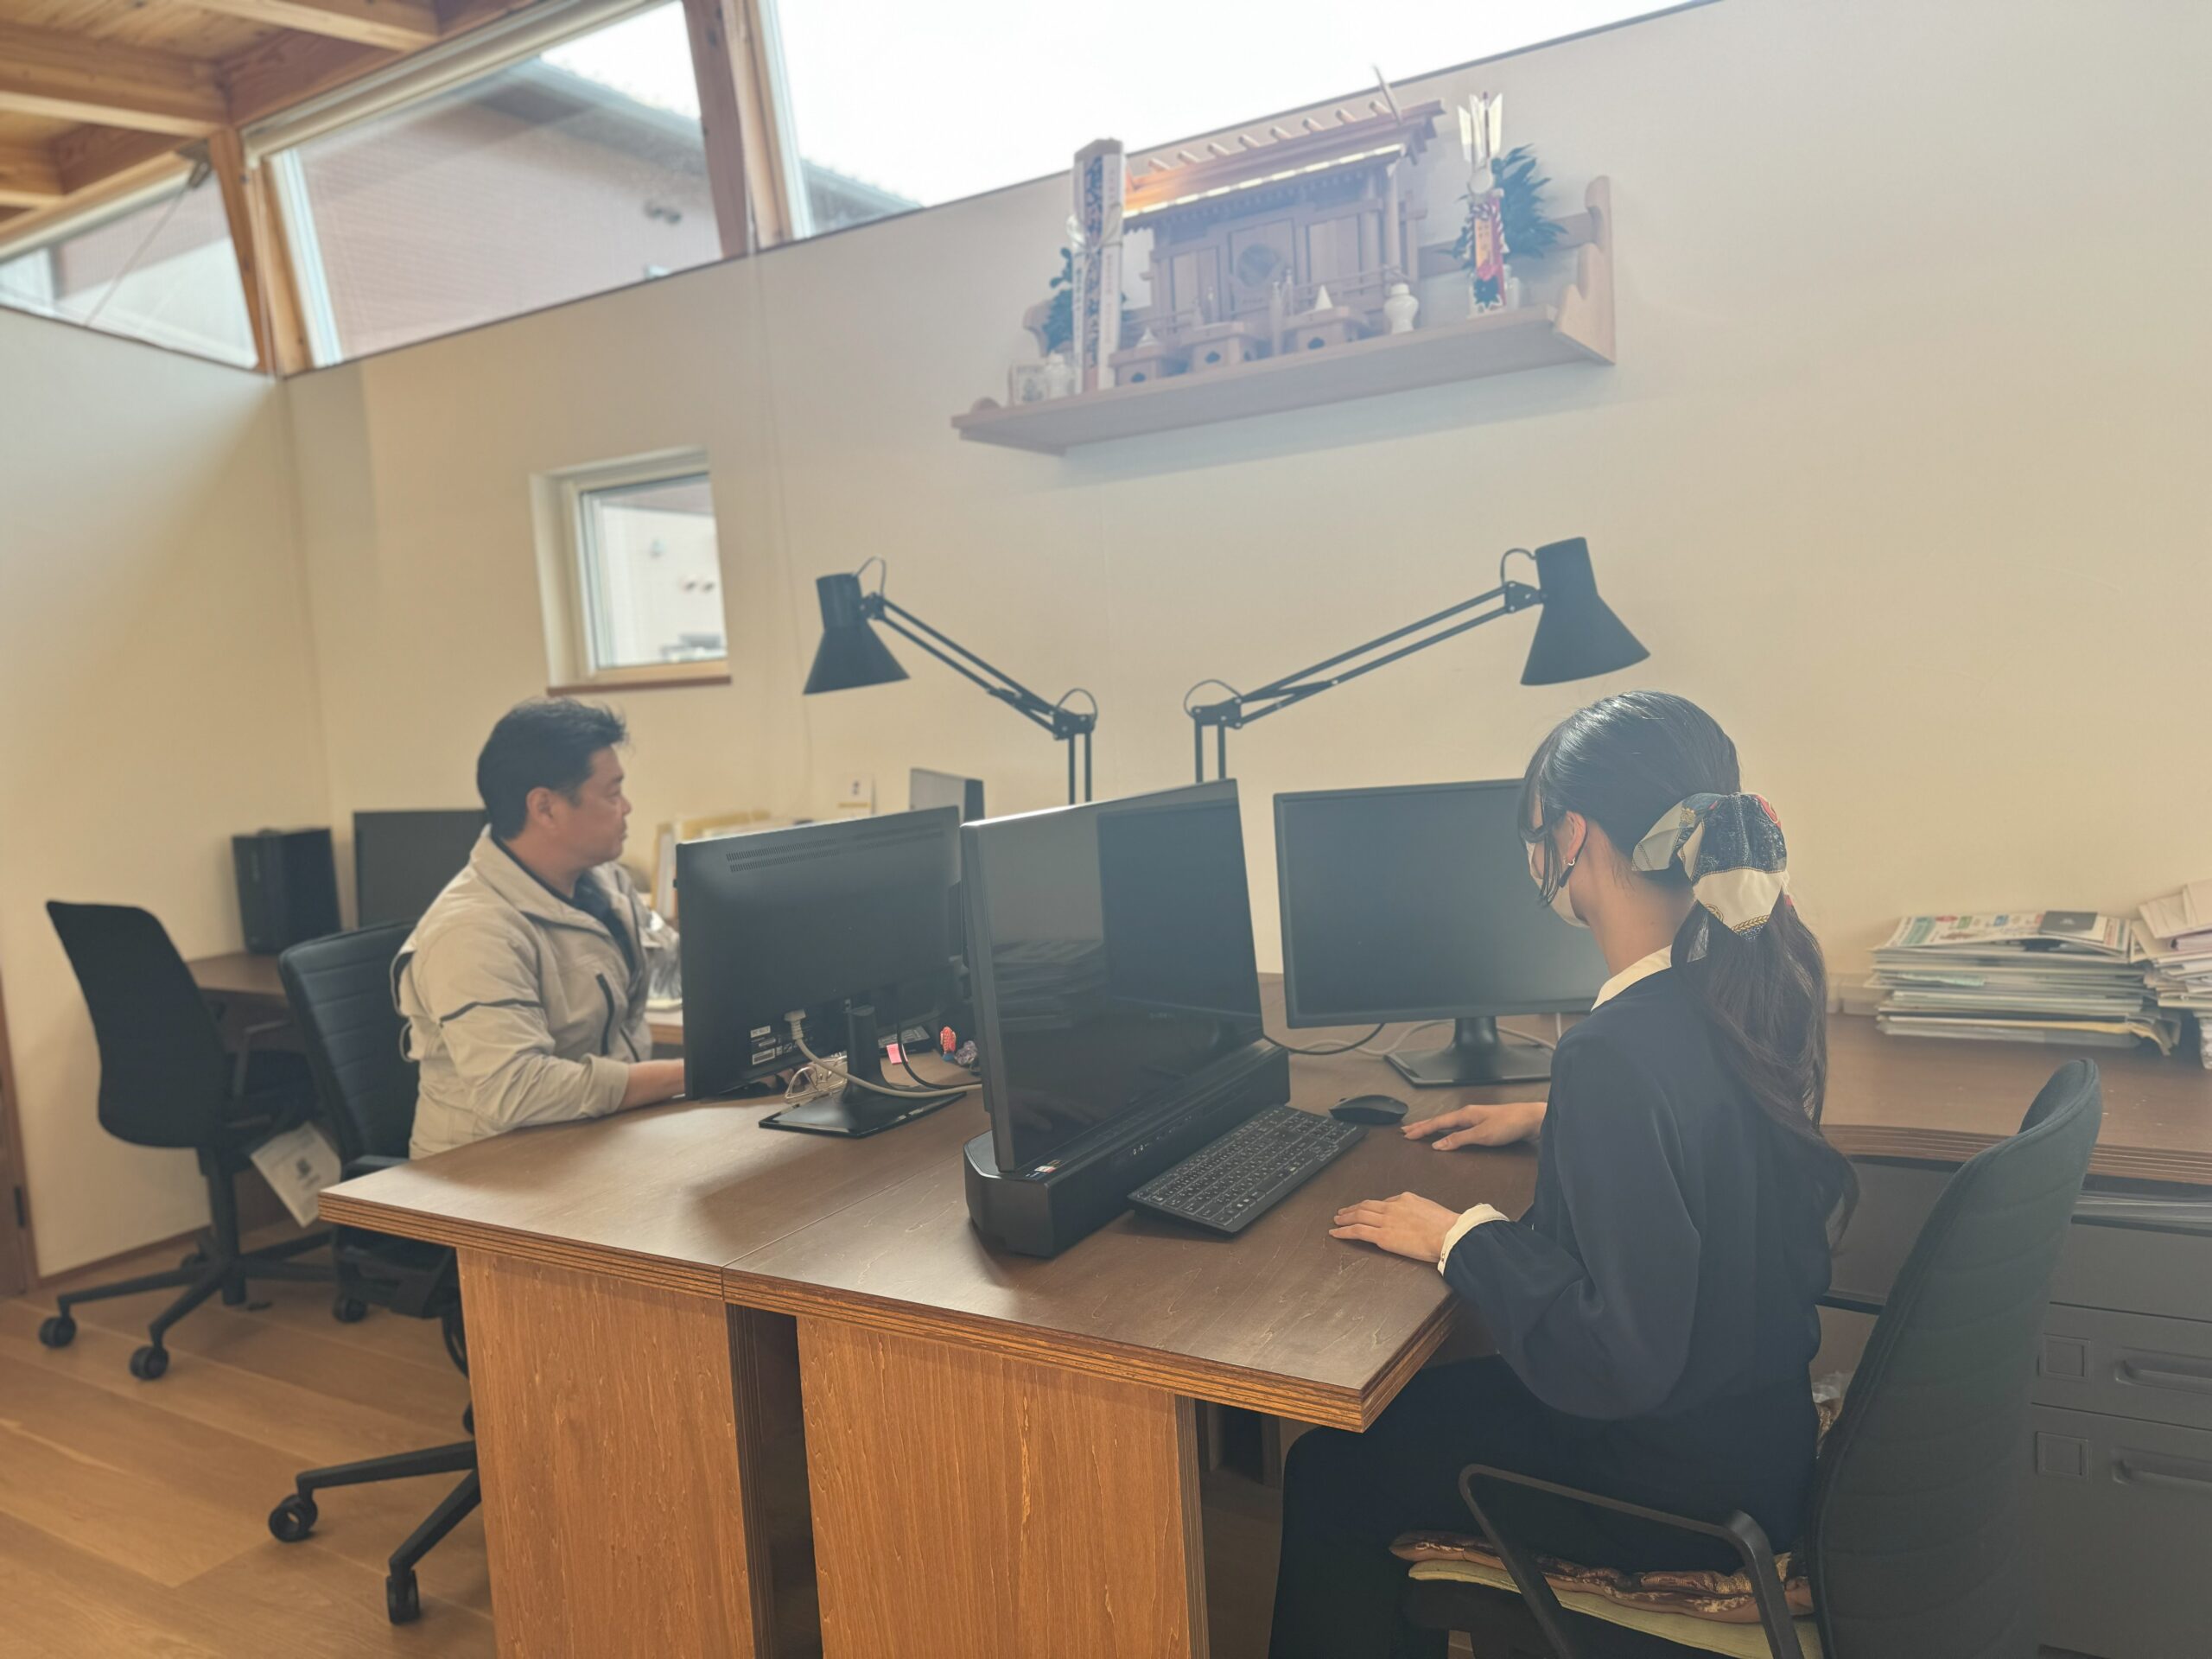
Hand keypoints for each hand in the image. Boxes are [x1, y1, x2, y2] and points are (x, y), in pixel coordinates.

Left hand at [1331, 1192, 1460, 1262]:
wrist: (1448, 1234)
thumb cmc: (1445, 1225)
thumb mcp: (1428, 1208)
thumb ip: (1414, 1209)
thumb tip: (1406, 1215)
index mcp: (1404, 1199)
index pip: (1382, 1203)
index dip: (1370, 1207)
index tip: (1364, 1210)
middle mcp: (1391, 1207)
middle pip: (1366, 1206)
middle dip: (1352, 1209)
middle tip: (1342, 1212)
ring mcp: (1385, 1221)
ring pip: (1358, 1216)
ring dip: (1345, 1218)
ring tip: (1336, 1221)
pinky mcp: (1382, 1237)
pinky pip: (1358, 1232)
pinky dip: (1344, 1231)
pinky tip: (1336, 1232)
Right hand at [1403, 1100, 1545, 1150]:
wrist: (1531, 1119)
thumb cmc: (1508, 1125)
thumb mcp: (1482, 1135)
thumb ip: (1458, 1139)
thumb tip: (1437, 1145)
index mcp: (1464, 1114)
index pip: (1437, 1123)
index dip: (1421, 1129)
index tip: (1406, 1134)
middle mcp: (1468, 1114)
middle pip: (1440, 1120)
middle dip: (1422, 1126)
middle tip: (1407, 1131)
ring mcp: (1475, 1118)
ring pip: (1448, 1123)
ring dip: (1433, 1127)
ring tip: (1421, 1130)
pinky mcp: (1483, 1124)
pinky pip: (1457, 1126)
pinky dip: (1446, 1130)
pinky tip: (1446, 1134)